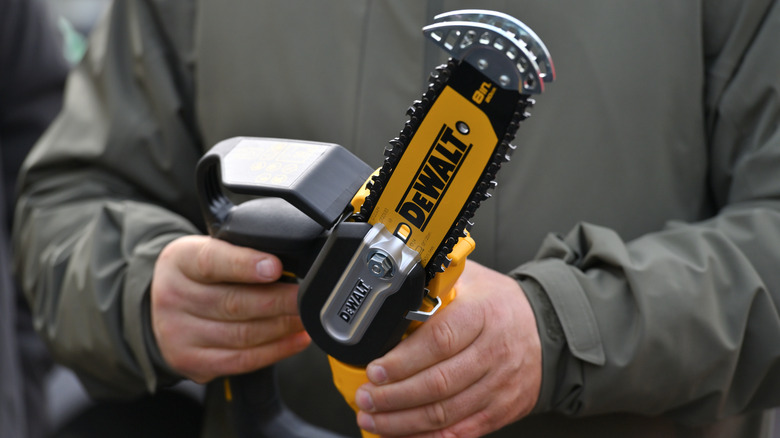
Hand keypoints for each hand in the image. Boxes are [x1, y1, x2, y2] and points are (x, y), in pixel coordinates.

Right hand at [151, 235, 310, 382]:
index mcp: (180, 260)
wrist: (164, 307)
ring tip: (307, 318)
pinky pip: (241, 360)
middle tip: (307, 297)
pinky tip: (296, 339)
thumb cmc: (199, 274)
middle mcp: (172, 297)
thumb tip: (286, 260)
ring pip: (242, 334)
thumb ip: (240, 251)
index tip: (275, 267)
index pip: (212, 261)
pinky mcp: (191, 362)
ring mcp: (178, 334)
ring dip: (282, 327)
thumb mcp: (210, 249)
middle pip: (234, 302)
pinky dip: (275, 350)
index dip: (245, 265)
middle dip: (279, 301)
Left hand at [355, 260, 540, 436]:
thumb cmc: (498, 303)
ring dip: (403, 421)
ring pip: (446, 413)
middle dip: (394, 396)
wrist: (547, 329)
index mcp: (483, 313)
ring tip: (373, 417)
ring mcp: (500, 385)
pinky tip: (402, 433)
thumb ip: (434, 284)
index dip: (402, 361)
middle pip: (439, 383)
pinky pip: (461, 432)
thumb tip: (392, 289)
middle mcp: (494, 351)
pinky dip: (428, 437)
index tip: (374, 369)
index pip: (439, 341)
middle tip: (366, 398)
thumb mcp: (469, 279)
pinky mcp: (501, 410)